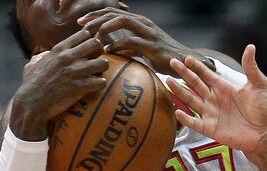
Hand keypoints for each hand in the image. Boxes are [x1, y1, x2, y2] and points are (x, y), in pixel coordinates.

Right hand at [10, 29, 107, 140]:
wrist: (31, 102)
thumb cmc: (31, 84)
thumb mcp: (33, 64)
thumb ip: (43, 56)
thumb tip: (46, 54)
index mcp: (59, 49)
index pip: (84, 34)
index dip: (90, 41)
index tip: (89, 50)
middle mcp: (69, 57)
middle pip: (96, 44)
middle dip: (100, 53)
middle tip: (96, 62)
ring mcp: (75, 72)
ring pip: (103, 63)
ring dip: (103, 70)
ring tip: (97, 75)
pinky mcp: (80, 87)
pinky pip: (101, 82)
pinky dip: (101, 85)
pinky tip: (95, 87)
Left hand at [78, 7, 212, 74]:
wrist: (184, 62)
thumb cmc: (163, 57)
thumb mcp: (143, 49)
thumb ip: (129, 46)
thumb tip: (113, 50)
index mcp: (139, 22)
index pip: (113, 12)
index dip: (96, 15)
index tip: (82, 23)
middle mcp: (143, 23)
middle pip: (114, 13)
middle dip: (96, 18)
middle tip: (82, 26)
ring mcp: (148, 32)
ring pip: (121, 21)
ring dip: (104, 28)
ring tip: (94, 37)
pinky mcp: (152, 45)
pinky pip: (130, 41)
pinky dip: (117, 45)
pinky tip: (108, 51)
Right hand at [165, 44, 266, 152]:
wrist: (262, 133)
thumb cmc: (262, 109)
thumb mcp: (259, 85)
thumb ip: (251, 68)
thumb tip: (250, 47)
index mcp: (223, 87)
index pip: (206, 74)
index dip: (196, 66)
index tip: (186, 58)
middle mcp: (213, 99)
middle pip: (194, 84)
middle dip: (183, 74)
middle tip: (172, 62)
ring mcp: (210, 113)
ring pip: (190, 100)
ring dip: (179, 92)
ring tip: (168, 82)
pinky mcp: (209, 128)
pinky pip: (194, 122)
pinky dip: (185, 118)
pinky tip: (178, 111)